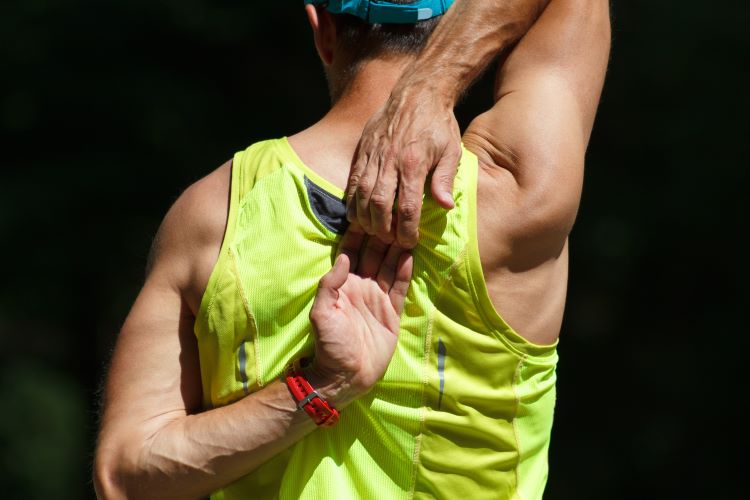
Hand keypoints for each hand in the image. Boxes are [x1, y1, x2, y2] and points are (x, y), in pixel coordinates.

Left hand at [308, 228, 412, 406]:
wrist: (345, 376)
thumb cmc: (329, 345)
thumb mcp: (321, 313)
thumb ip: (330, 284)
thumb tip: (344, 257)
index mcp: (343, 285)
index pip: (351, 252)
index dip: (358, 234)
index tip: (367, 214)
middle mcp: (361, 287)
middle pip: (374, 255)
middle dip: (381, 235)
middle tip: (392, 214)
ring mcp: (378, 298)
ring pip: (389, 267)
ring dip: (396, 248)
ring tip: (406, 228)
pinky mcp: (392, 312)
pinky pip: (400, 287)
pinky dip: (405, 271)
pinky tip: (411, 253)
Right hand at [346, 85, 461, 247]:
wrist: (418, 91)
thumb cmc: (438, 124)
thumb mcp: (451, 151)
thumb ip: (445, 179)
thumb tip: (445, 207)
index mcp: (414, 162)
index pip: (407, 206)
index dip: (406, 229)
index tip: (408, 242)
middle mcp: (390, 160)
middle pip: (379, 204)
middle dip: (382, 228)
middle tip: (389, 240)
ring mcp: (373, 155)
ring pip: (361, 194)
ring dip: (365, 218)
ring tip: (372, 230)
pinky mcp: (363, 150)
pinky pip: (352, 180)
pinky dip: (352, 200)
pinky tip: (356, 213)